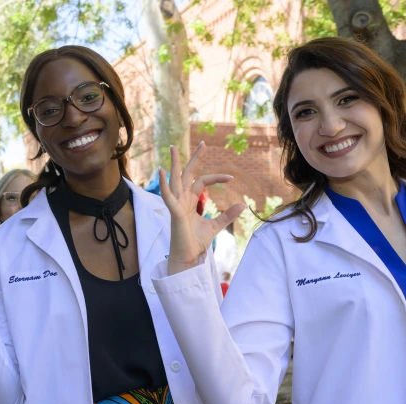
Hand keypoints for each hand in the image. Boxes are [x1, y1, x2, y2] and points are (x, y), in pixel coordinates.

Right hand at [160, 142, 244, 274]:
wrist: (188, 258)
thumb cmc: (196, 243)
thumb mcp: (216, 226)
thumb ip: (227, 215)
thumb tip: (243, 204)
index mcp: (190, 202)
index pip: (202, 182)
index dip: (216, 177)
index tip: (231, 178)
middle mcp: (182, 200)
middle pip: (186, 174)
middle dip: (193, 159)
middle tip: (203, 143)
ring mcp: (176, 205)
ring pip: (175, 180)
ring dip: (174, 164)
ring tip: (173, 147)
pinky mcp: (174, 213)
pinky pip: (168, 196)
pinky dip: (164, 184)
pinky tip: (162, 170)